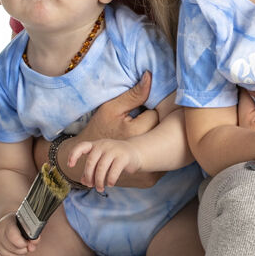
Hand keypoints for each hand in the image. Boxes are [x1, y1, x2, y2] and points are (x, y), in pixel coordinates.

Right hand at [0, 212, 31, 255]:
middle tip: (27, 248)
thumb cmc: (18, 223)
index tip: (27, 243)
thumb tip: (32, 247)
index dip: (23, 243)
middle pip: (11, 248)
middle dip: (23, 251)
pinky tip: (17, 255)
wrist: (6, 222)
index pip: (13, 236)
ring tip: (23, 252)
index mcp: (8, 222)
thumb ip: (33, 234)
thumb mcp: (27, 224)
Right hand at [33, 72, 160, 186]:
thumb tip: (150, 76)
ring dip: (161, 144)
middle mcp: (144, 152)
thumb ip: (134, 94)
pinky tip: (150, 152)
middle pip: (165, 134)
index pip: (159, 115)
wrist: (87, 160)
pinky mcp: (149, 179)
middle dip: (159, 128)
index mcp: (136, 131)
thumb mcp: (112, 108)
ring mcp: (147, 169)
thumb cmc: (99, 129)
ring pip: (167, 150)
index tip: (142, 114)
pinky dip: (160, 159)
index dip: (151, 112)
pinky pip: (164, 165)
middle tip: (145, 126)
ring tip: (148, 139)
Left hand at [67, 138, 142, 194]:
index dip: (73, 155)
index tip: (70, 165)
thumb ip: (91, 170)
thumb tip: (83, 182)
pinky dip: (110, 180)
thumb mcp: (101, 161)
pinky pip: (114, 170)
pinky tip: (110, 184)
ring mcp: (114, 150)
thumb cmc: (115, 158)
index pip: (81, 147)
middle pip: (91, 161)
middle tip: (90, 185)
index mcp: (95, 145)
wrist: (135, 152)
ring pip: (101, 167)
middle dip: (89, 176)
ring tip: (100, 188)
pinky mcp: (123, 157)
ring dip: (99, 181)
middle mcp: (103, 145)